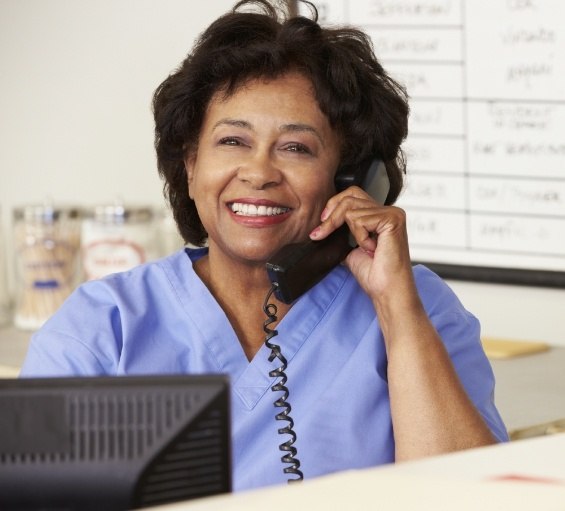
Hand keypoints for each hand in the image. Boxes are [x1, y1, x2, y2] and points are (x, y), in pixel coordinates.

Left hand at [309, 186, 414, 301]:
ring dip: (351, 233)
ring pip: (351, 209)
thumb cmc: (375, 275)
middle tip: (321, 232)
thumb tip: (323, 226)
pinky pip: (360, 220)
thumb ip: (343, 234)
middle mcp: (389, 211)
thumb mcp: (351, 250)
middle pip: (350, 195)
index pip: (352, 194)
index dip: (333, 206)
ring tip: (365, 248)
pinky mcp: (392, 219)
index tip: (321, 226)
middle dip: (331, 216)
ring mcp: (392, 213)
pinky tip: (372, 248)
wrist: (386, 290)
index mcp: (380, 215)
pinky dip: (360, 236)